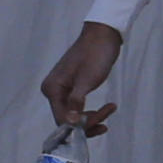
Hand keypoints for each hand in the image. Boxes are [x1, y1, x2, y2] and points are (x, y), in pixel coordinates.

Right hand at [40, 21, 121, 136]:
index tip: (101, 122)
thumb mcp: (87, 80)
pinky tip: (107, 108)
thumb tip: (70, 123)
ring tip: (111, 108)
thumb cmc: (95, 55)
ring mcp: (62, 90)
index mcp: (52, 89)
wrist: (103, 36)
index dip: (81, 126)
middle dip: (89, 121)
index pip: (62, 120)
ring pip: (75, 116)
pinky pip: (79, 108)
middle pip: (68, 120)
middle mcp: (53, 91)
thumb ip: (76, 102)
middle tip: (108, 111)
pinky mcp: (72, 89)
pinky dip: (93, 111)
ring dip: (93, 117)